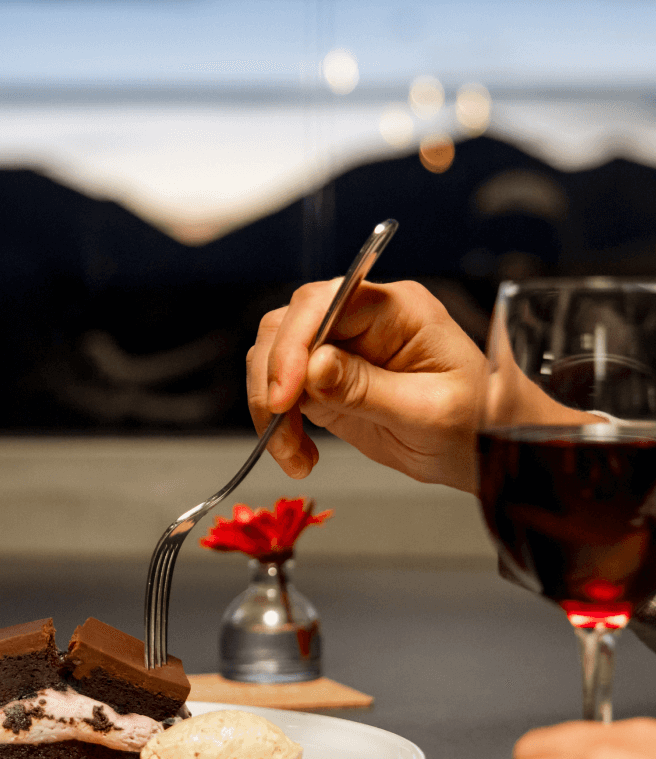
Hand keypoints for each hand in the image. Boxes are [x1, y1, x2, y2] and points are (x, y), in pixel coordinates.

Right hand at [246, 279, 486, 491]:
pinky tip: (297, 454)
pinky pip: (283, 393)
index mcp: (395, 309)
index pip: (321, 304)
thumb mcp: (429, 411)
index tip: (284, 397)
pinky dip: (279, 425)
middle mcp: (361, 320)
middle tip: (280, 430)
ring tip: (291, 454)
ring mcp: (341, 349)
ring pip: (274, 358)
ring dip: (270, 407)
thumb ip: (367, 389)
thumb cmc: (478, 422)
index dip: (292, 346)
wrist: (488, 450)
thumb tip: (313, 366)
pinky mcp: (326, 382)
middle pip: (286, 326)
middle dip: (272, 380)